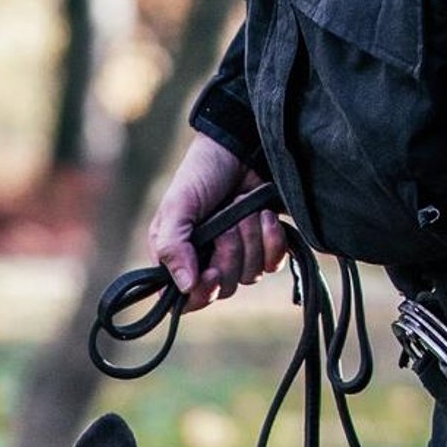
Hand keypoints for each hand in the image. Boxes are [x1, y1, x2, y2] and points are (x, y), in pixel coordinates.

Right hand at [149, 134, 287, 312]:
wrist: (242, 147)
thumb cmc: (202, 173)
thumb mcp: (178, 206)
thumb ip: (173, 245)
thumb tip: (184, 287)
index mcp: (182, 257)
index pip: (190, 299)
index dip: (202, 293)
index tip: (210, 274)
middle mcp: (210, 262)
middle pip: (224, 289)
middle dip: (229, 253)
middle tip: (226, 222)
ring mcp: (240, 256)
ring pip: (250, 276)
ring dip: (250, 238)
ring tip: (243, 208)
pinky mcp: (266, 248)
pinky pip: (274, 264)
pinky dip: (273, 240)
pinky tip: (267, 216)